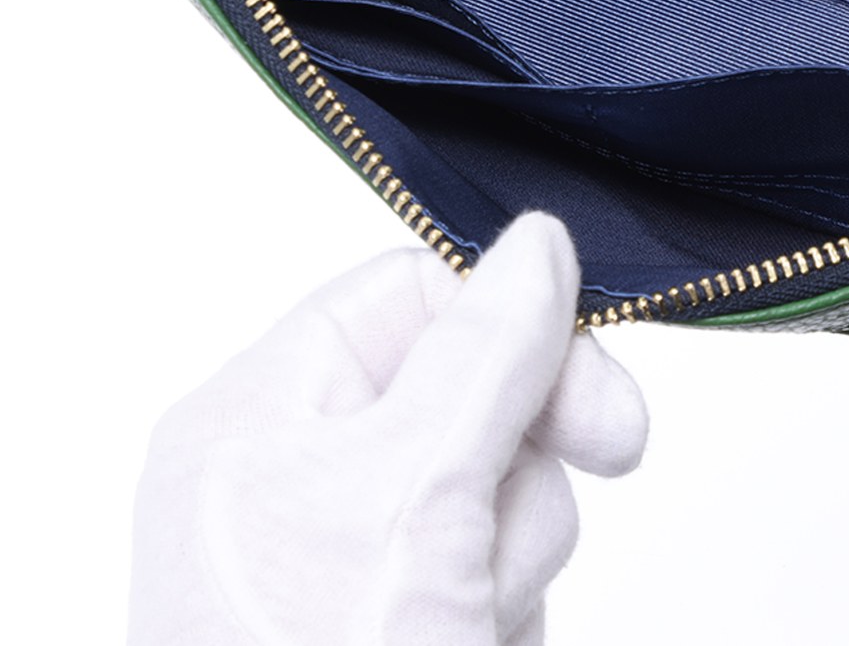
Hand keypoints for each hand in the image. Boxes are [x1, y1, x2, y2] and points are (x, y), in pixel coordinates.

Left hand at [128, 214, 646, 645]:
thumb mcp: (411, 498)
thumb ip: (485, 352)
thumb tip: (539, 243)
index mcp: (258, 419)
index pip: (410, 296)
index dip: (508, 323)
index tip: (590, 390)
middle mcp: (299, 480)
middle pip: (472, 387)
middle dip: (520, 462)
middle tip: (571, 480)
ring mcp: (358, 560)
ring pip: (504, 482)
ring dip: (518, 550)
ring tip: (468, 622)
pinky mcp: (413, 620)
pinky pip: (506, 560)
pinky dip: (514, 604)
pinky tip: (480, 645)